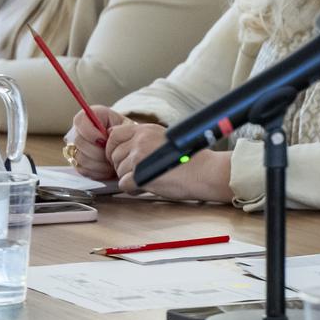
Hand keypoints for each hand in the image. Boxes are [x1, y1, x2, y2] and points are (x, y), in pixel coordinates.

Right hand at [70, 105, 125, 179]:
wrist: (128, 149)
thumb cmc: (128, 136)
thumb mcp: (128, 127)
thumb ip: (118, 128)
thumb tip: (107, 133)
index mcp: (90, 117)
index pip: (80, 120)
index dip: (90, 131)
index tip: (104, 139)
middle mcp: (79, 132)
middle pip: (78, 141)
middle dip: (98, 151)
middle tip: (112, 154)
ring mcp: (76, 148)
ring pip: (80, 157)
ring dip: (99, 163)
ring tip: (113, 162)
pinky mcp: (78, 163)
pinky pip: (83, 169)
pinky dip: (98, 171)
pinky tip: (108, 169)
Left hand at [107, 122, 232, 202]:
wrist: (205, 171)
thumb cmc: (190, 158)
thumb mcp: (164, 138)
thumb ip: (142, 138)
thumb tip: (117, 139)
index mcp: (145, 130)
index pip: (114, 135)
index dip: (114, 148)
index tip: (122, 156)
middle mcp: (140, 141)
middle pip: (114, 156)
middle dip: (122, 166)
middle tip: (139, 171)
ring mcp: (139, 158)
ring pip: (118, 171)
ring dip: (129, 178)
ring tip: (149, 178)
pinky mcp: (140, 176)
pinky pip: (124, 185)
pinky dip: (134, 189)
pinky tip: (148, 186)